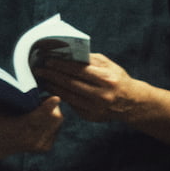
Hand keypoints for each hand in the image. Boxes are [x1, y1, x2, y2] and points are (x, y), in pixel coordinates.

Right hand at [0, 92, 61, 157]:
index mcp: (18, 130)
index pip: (36, 118)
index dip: (47, 107)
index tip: (55, 98)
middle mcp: (31, 140)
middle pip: (54, 117)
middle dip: (50, 106)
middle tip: (38, 100)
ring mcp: (40, 145)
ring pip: (57, 121)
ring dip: (51, 112)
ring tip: (36, 109)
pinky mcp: (45, 147)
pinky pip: (57, 127)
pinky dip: (52, 121)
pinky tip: (39, 119)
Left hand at [33, 52, 151, 122]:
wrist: (131, 102)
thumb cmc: (117, 78)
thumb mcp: (108, 65)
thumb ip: (89, 60)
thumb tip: (66, 53)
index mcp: (106, 79)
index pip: (79, 70)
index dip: (61, 65)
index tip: (47, 60)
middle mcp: (101, 95)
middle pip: (70, 83)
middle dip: (52, 75)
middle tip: (38, 69)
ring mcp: (95, 108)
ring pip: (68, 96)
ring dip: (52, 87)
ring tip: (42, 79)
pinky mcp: (90, 117)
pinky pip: (71, 105)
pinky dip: (60, 96)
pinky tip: (51, 89)